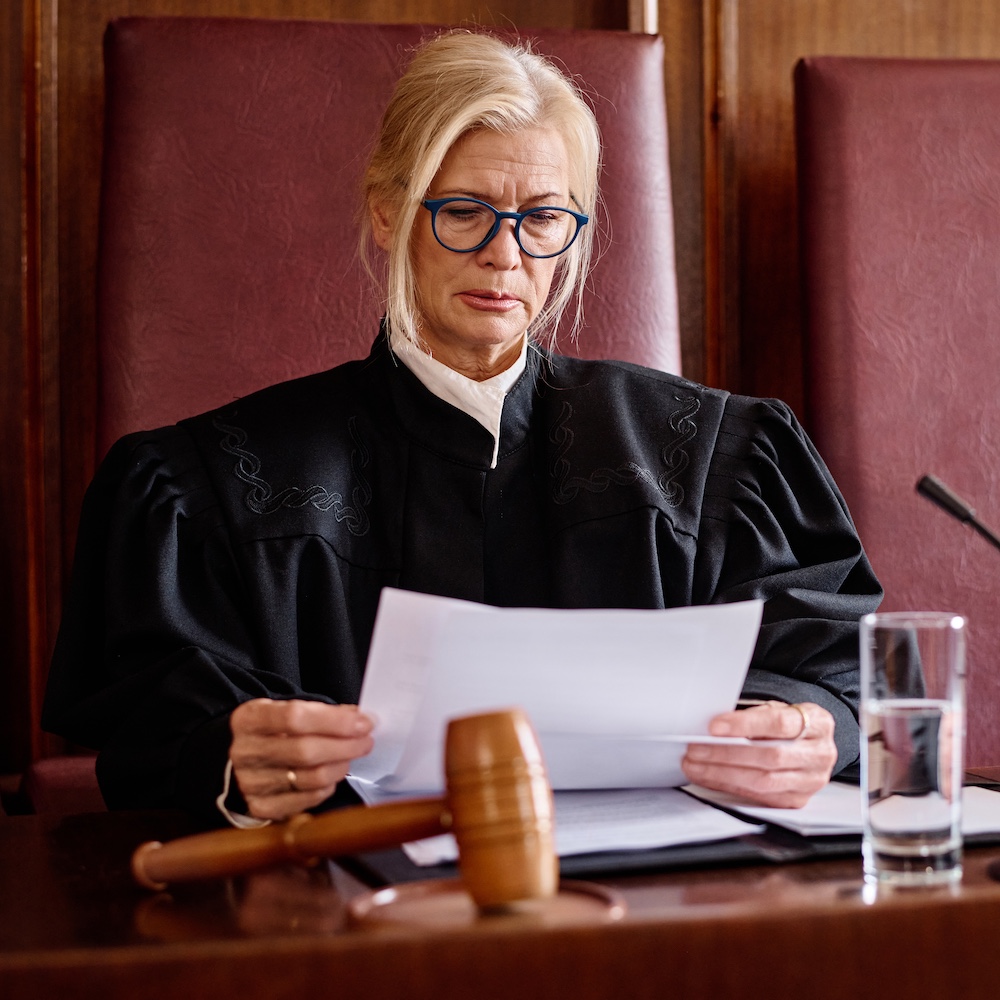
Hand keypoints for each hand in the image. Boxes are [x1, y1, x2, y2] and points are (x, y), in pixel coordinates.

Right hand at [229, 698, 374, 820]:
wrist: (244, 760)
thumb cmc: (274, 731)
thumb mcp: (287, 710)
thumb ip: (320, 712)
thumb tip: (359, 720)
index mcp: (249, 719)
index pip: (295, 717)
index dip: (335, 721)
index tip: (363, 722)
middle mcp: (244, 752)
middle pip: (305, 751)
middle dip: (345, 745)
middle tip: (366, 740)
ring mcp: (250, 783)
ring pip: (310, 778)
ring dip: (341, 766)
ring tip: (351, 755)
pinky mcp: (261, 808)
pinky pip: (307, 799)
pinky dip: (328, 786)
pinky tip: (333, 774)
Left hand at [680, 701, 836, 807]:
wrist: (809, 744)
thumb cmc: (787, 723)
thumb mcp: (776, 709)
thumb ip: (752, 716)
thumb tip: (712, 728)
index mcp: (818, 723)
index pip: (779, 723)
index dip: (744, 725)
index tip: (714, 726)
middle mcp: (820, 754)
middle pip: (770, 757)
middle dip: (727, 753)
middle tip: (695, 748)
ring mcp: (811, 781)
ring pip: (764, 781)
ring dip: (723, 773)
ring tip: (695, 764)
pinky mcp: (797, 800)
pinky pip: (759, 797)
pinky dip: (729, 786)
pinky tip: (708, 777)